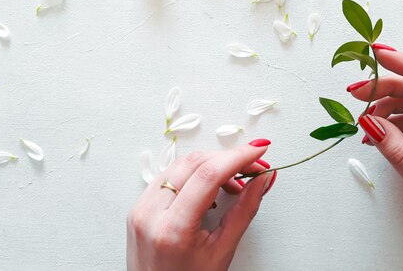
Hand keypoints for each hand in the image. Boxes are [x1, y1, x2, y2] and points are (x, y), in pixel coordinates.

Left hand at [126, 141, 276, 270]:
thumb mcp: (222, 251)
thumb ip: (245, 210)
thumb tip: (263, 179)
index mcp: (171, 230)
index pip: (207, 175)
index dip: (237, 157)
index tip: (258, 150)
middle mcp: (150, 214)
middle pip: (193, 163)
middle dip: (228, 159)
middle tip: (253, 166)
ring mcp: (140, 208)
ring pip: (180, 165)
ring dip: (211, 165)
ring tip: (235, 182)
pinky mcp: (139, 206)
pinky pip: (169, 176)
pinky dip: (194, 174)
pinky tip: (210, 188)